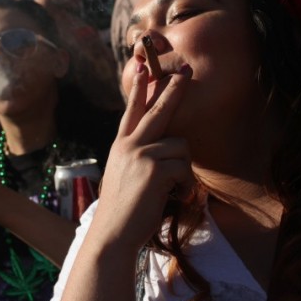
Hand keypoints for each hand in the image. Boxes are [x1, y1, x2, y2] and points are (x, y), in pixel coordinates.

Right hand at [88, 63, 193, 253]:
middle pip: (158, 109)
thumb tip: (164, 145)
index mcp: (121, 145)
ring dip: (183, 169)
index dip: (140, 88)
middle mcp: (129, 144)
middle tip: (187, 70)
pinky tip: (175, 197)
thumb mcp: (125, 173)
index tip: (145, 68)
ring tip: (173, 188)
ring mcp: (141, 154)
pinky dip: (185, 185)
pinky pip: (184, 167)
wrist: (113, 233)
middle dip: (175, 88)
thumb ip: (138, 155)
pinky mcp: (155, 169)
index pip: (132, 110)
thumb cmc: (124, 209)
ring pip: (180, 145)